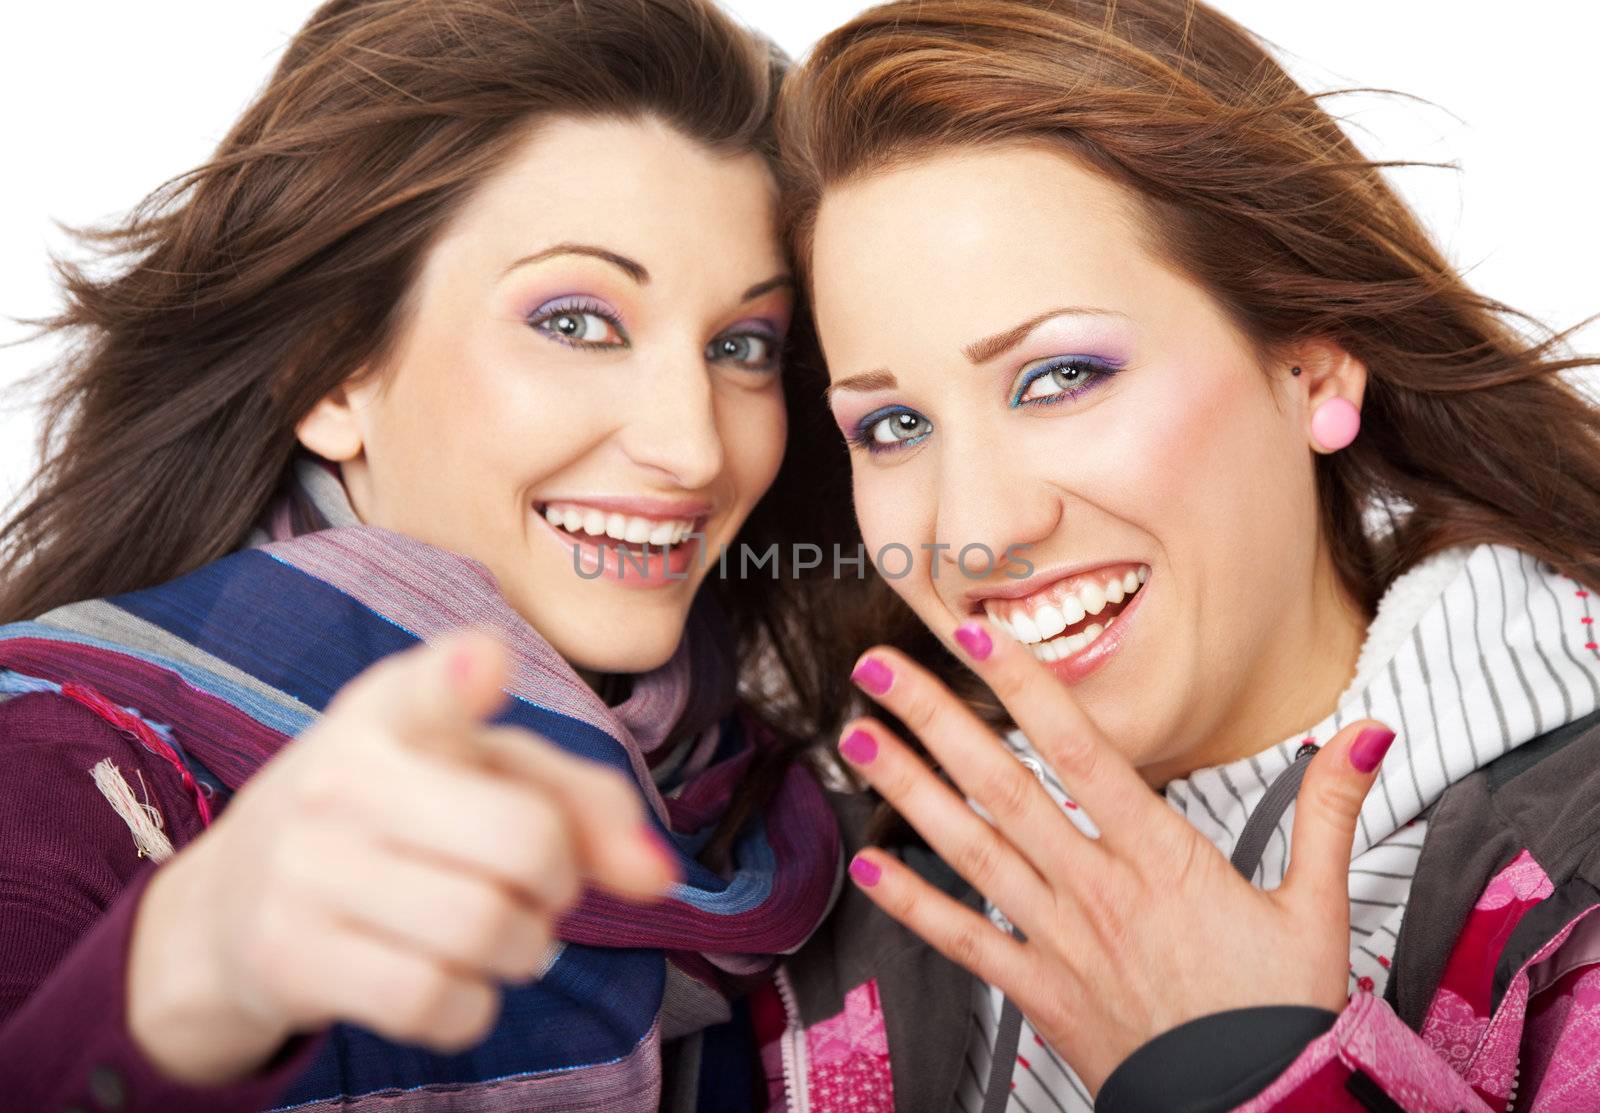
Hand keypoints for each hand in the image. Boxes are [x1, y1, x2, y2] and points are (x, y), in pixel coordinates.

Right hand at [128, 630, 677, 1084]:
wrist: (233, 902)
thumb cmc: (399, 817)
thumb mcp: (480, 776)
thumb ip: (585, 803)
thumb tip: (659, 875)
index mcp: (392, 710)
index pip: (428, 688)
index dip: (462, 676)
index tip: (487, 661)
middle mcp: (340, 777)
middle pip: (524, 843)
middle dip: (559, 879)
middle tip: (537, 884)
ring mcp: (305, 868)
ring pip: (489, 932)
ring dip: (524, 948)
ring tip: (495, 930)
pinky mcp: (288, 956)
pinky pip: (437, 1002)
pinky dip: (473, 1004)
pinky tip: (450, 977)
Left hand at [838, 619, 1391, 1096]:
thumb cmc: (1280, 1015)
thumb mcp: (1319, 909)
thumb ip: (1327, 812)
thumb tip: (1365, 733)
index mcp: (1164, 859)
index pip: (1085, 751)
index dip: (1028, 687)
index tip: (979, 635)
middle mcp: (1099, 890)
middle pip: (1005, 787)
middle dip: (937, 720)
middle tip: (879, 667)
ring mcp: (1062, 941)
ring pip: (972, 851)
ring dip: (909, 792)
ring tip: (858, 739)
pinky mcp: (1041, 992)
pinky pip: (965, 942)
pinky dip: (913, 904)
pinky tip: (869, 867)